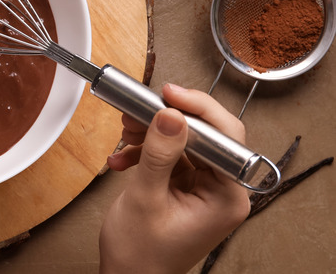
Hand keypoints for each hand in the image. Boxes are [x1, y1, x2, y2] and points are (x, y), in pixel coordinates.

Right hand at [99, 83, 249, 273]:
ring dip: (150, 135)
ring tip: (126, 135)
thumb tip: (172, 115)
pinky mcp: (186, 187)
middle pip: (204, 135)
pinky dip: (145, 152)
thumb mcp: (146, 198)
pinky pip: (170, 155)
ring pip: (183, 141)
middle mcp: (221, 190)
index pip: (225, 137)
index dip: (197, 110)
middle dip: (166, 121)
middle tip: (139, 110)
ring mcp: (204, 188)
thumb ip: (160, 153)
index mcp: (226, 197)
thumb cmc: (140, 256)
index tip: (168, 94)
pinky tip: (124, 158)